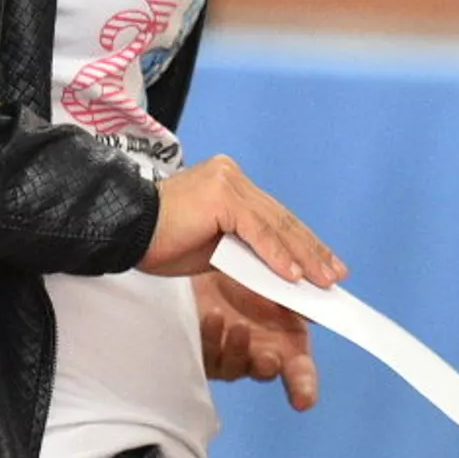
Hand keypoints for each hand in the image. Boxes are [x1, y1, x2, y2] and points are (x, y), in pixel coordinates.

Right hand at [139, 153, 345, 286]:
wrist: (124, 230)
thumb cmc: (161, 241)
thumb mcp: (213, 249)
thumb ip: (244, 252)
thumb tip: (281, 274)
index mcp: (229, 184)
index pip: (274, 216)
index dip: (302, 242)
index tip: (324, 265)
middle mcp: (232, 176)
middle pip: (280, 218)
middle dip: (311, 249)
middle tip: (334, 275)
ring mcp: (228, 183)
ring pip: (274, 224)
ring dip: (301, 256)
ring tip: (321, 280)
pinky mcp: (221, 196)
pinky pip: (257, 230)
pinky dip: (277, 254)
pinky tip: (293, 276)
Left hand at [194, 272, 319, 410]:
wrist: (210, 254)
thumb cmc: (249, 265)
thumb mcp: (275, 271)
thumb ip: (295, 287)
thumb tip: (317, 303)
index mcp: (287, 337)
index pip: (301, 371)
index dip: (304, 387)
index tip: (304, 401)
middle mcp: (260, 350)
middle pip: (268, 372)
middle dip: (268, 368)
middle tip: (270, 358)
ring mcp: (230, 353)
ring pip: (234, 366)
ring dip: (239, 350)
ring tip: (239, 326)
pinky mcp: (202, 348)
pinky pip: (206, 352)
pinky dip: (212, 336)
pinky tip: (213, 316)